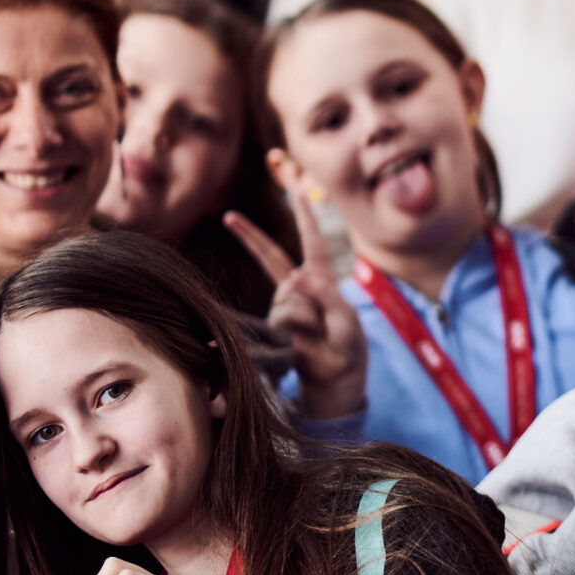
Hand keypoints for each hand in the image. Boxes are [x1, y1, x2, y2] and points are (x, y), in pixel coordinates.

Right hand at [228, 192, 365, 420]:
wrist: (336, 381)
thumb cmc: (346, 348)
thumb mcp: (344, 316)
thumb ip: (322, 293)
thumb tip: (293, 277)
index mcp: (321, 281)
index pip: (312, 244)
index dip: (305, 219)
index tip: (296, 193)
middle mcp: (297, 290)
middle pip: (271, 257)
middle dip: (249, 236)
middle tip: (228, 216)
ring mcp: (282, 307)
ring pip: (288, 299)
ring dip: (309, 317)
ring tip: (320, 334)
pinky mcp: (274, 326)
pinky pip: (284, 318)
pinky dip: (299, 328)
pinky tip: (304, 341)